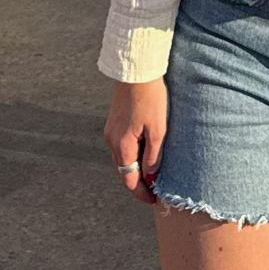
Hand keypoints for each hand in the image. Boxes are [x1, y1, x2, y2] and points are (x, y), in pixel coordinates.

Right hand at [103, 79, 167, 202]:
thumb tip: (150, 177)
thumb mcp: (158, 129)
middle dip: (138, 182)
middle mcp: (111, 141)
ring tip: (152, 171)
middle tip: (155, 188)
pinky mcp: (113, 122)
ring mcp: (110, 131)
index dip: (141, 192)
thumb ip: (153, 156)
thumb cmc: (150, 97)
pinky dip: (132, 153)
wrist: (136, 69)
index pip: (129, 180)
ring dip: (135, 167)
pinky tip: (144, 150)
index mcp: (122, 146)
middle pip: (124, 170)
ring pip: (122, 158)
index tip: (153, 200)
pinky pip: (121, 145)